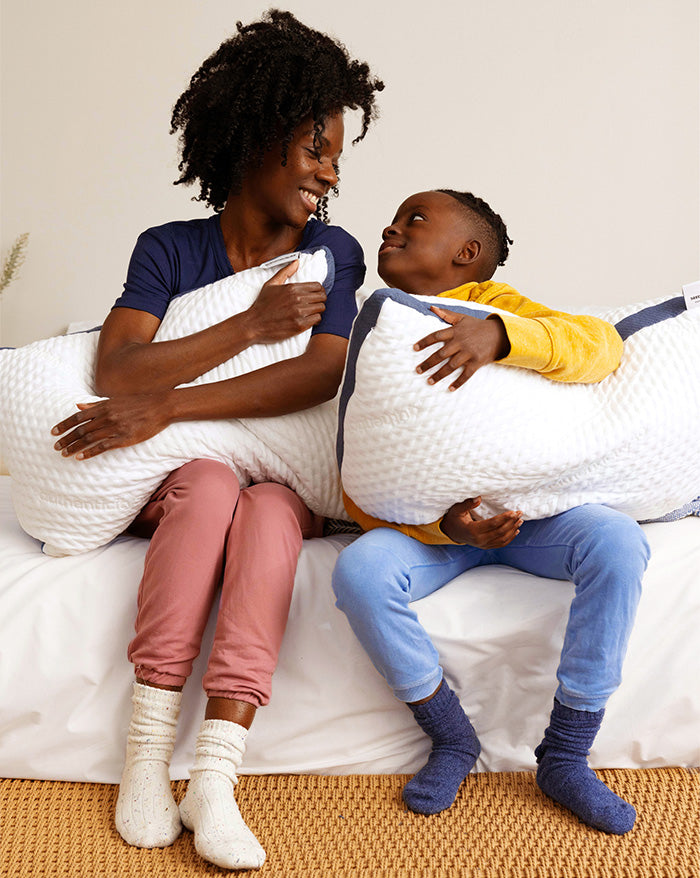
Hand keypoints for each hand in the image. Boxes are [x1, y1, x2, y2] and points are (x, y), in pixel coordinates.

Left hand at [51, 393, 171, 459]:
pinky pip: (103, 447)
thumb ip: (96, 404)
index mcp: (104, 406)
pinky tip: (80, 457)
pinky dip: (89, 452)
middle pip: (80, 429)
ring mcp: (115, 427)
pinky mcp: (124, 438)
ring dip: (74, 447)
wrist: (161, 406)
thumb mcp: (116, 400)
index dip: (64, 425)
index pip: (78, 416)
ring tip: (65, 453)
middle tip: (56, 446)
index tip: (54, 432)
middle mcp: (107, 416)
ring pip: (89, 438)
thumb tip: (78, 405)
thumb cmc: (139, 403)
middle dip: (66, 438)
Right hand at [245, 260, 326, 342]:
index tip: (314, 295)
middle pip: (321, 297)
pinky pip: (317, 319)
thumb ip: (285, 272)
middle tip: (314, 305)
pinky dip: (315, 320)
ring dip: (317, 310)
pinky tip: (309, 320)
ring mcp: (299, 312)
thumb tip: (296, 261)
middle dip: (319, 300)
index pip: (317, 286)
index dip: (318, 291)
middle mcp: (297, 299)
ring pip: (321, 308)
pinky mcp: (299, 325)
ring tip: (311, 312)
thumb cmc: (262, 305)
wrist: (253, 325)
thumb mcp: (270, 285)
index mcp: (292, 288)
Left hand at [413, 306, 508, 389]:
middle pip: (441, 354)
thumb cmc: (478, 326)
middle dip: (428, 363)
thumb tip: (431, 307)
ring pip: (451, 366)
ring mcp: (468, 353)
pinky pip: (466, 374)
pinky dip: (458, 382)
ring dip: (439, 374)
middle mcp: (460, 343)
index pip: (436, 336)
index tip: (415, 348)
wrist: (499, 334)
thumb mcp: (463, 318)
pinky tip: (450, 389)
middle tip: (418, 370)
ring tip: (429, 381)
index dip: (425, 342)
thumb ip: (446, 314)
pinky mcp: (476, 362)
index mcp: (455, 332)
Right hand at [440, 497, 522, 546]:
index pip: (493, 524)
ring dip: (513, 530)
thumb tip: (479, 498)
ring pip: (502, 539)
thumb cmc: (454, 518)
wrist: (451, 532)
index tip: (513, 511)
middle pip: (500, 532)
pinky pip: (500, 544)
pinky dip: (510, 538)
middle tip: (520, 513)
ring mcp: (483, 545)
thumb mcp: (457, 509)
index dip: (504, 518)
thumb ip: (467, 504)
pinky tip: (515, 530)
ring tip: (520, 520)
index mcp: (472, 530)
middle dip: (512, 522)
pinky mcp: (486, 546)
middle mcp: (479, 540)